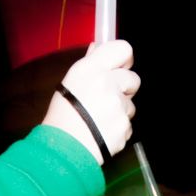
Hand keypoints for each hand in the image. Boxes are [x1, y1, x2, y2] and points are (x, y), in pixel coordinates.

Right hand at [43, 40, 138, 164]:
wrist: (63, 148)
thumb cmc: (63, 114)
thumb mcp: (71, 81)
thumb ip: (90, 62)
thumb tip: (99, 47)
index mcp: (92, 69)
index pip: (124, 49)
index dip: (124, 59)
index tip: (119, 67)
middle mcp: (108, 84)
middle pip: (133, 78)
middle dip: (124, 88)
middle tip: (106, 97)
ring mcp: (118, 106)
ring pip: (130, 104)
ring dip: (119, 110)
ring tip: (99, 118)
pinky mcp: (124, 126)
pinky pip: (128, 124)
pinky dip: (118, 127)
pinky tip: (102, 130)